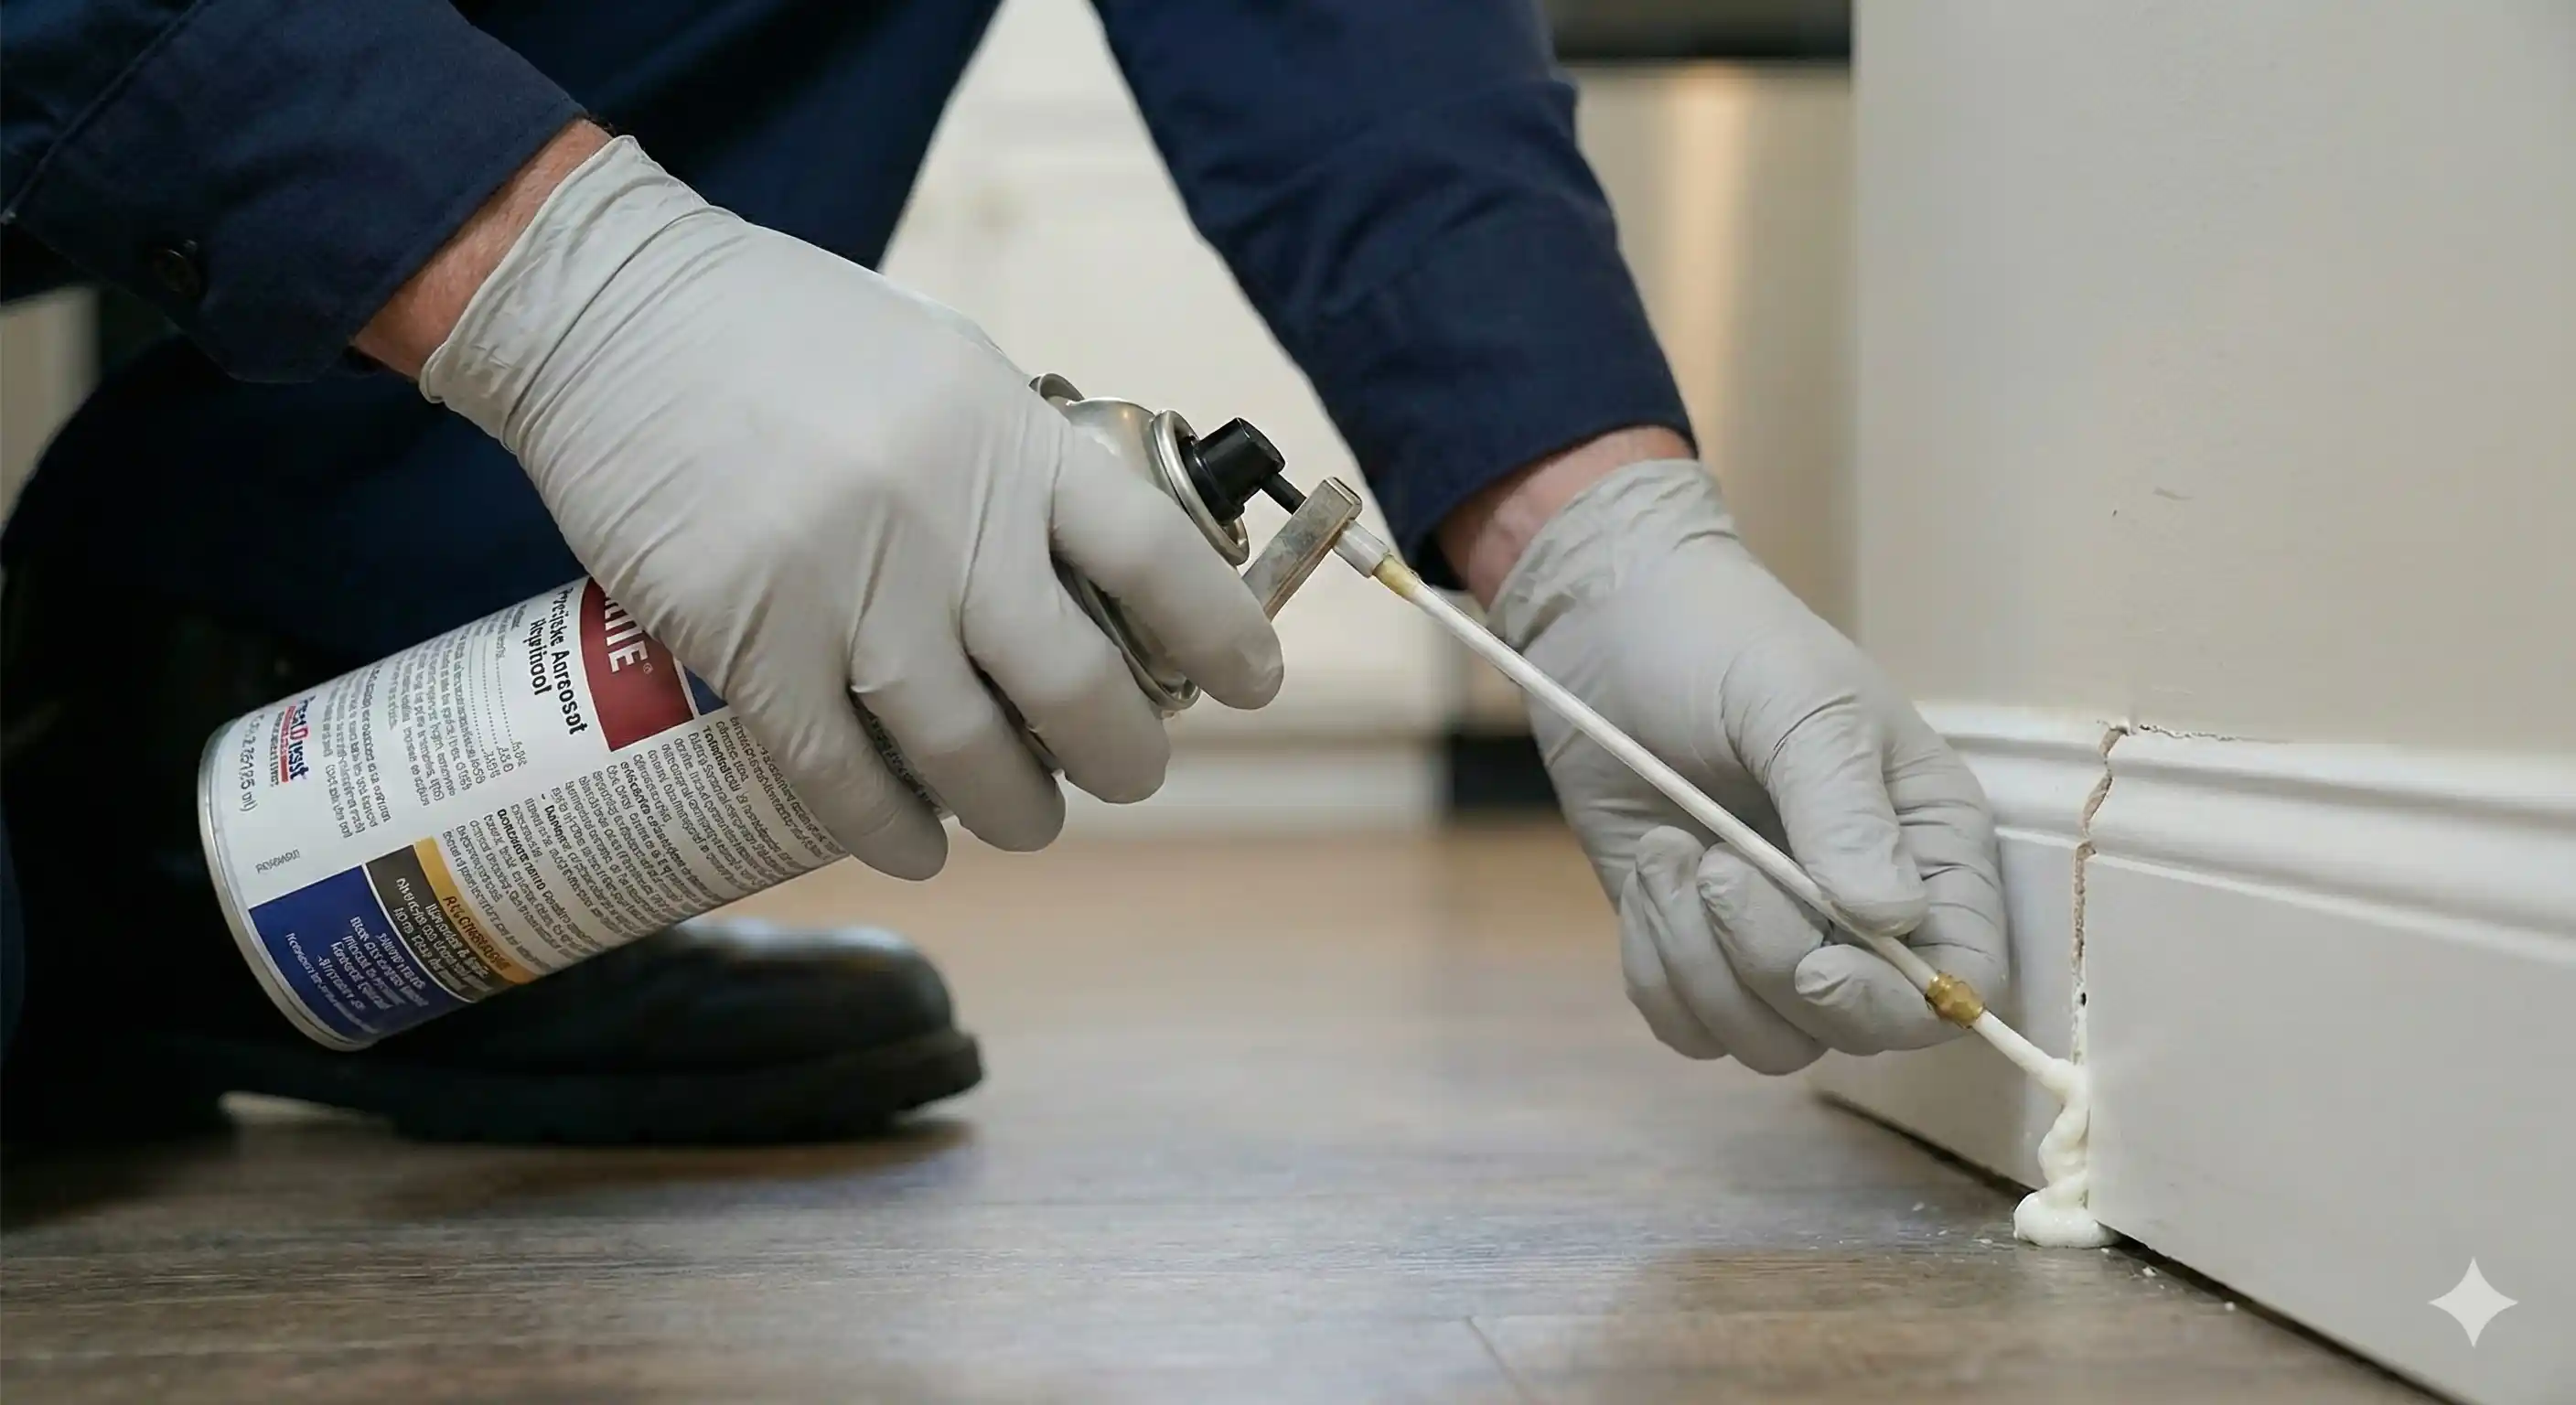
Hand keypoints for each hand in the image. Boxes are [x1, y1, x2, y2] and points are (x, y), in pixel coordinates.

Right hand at [416, 136, 1282, 877]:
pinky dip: (887, 826)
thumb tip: (1089, 550)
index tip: (1256, 683)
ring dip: (1012, 808)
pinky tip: (911, 844)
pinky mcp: (751, 639)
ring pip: (968, 750)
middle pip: (1077, 684)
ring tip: (1023, 819)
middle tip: (1129, 774)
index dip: (1220, 633)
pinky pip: (840, 772)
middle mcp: (947, 517)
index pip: (1155, 556)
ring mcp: (849, 585)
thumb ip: (1012, 455)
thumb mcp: (938, 361)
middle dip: (1123, 756)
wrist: (607, 314)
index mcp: (1008, 438)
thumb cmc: (779, 333)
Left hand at [1479, 458, 2005, 1071]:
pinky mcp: (1696, 946)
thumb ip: (1845, 810)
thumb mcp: (1800, 704)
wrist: (1610, 625)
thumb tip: (1890, 919)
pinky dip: (1657, 968)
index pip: (1964, 980)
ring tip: (1671, 853)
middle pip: (1858, 1028)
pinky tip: (1647, 876)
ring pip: (1767, 1039)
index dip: (1897, 1002)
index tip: (1815, 964)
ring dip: (1700, 961)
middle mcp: (1868, 908)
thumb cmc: (1727, 644)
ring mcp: (1780, 935)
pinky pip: (1689, 1025)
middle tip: (1714, 867)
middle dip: (1772, 965)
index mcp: (1931, 844)